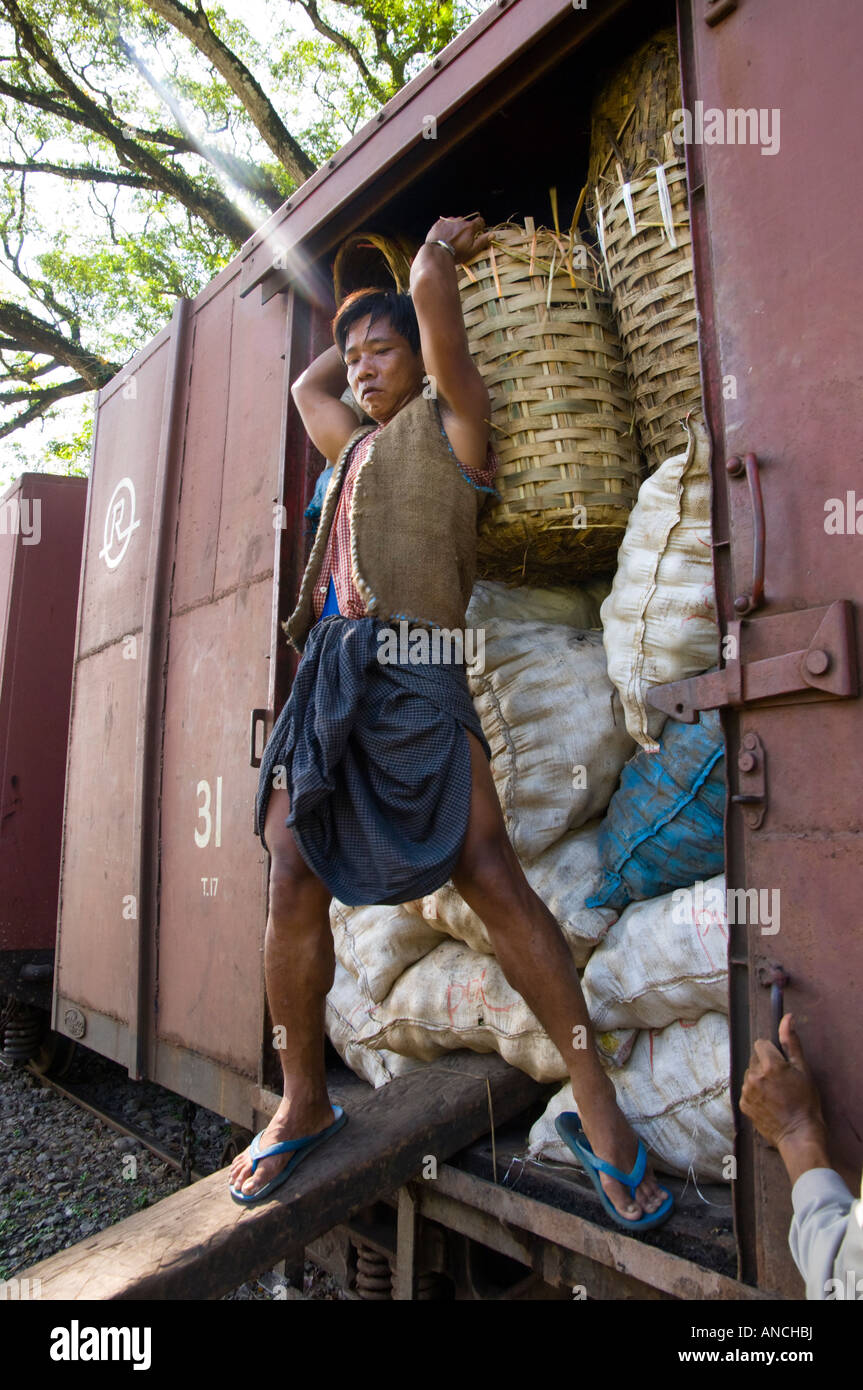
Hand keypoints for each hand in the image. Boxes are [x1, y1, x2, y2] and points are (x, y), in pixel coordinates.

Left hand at [424, 213, 489, 263]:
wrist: (438, 252)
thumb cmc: (457, 253)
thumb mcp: (472, 250)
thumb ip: (483, 241)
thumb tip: (493, 234)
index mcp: (470, 227)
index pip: (480, 221)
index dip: (480, 226)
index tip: (478, 231)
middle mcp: (460, 220)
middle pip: (467, 222)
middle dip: (466, 229)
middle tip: (463, 240)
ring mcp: (449, 221)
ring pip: (455, 222)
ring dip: (456, 228)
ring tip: (452, 239)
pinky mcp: (439, 223)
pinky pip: (445, 223)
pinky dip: (446, 228)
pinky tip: (444, 237)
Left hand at [740, 1014, 827, 1155]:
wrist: (798, 1134)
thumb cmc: (805, 1102)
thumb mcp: (803, 1070)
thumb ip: (791, 1042)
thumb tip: (787, 1018)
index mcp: (769, 1065)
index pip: (761, 1043)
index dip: (772, 1051)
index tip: (780, 1062)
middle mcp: (754, 1075)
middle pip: (755, 1059)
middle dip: (765, 1065)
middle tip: (780, 1081)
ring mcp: (746, 1091)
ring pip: (750, 1074)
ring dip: (759, 1079)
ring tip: (775, 1094)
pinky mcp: (743, 1104)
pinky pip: (746, 1090)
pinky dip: (755, 1093)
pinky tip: (768, 1103)